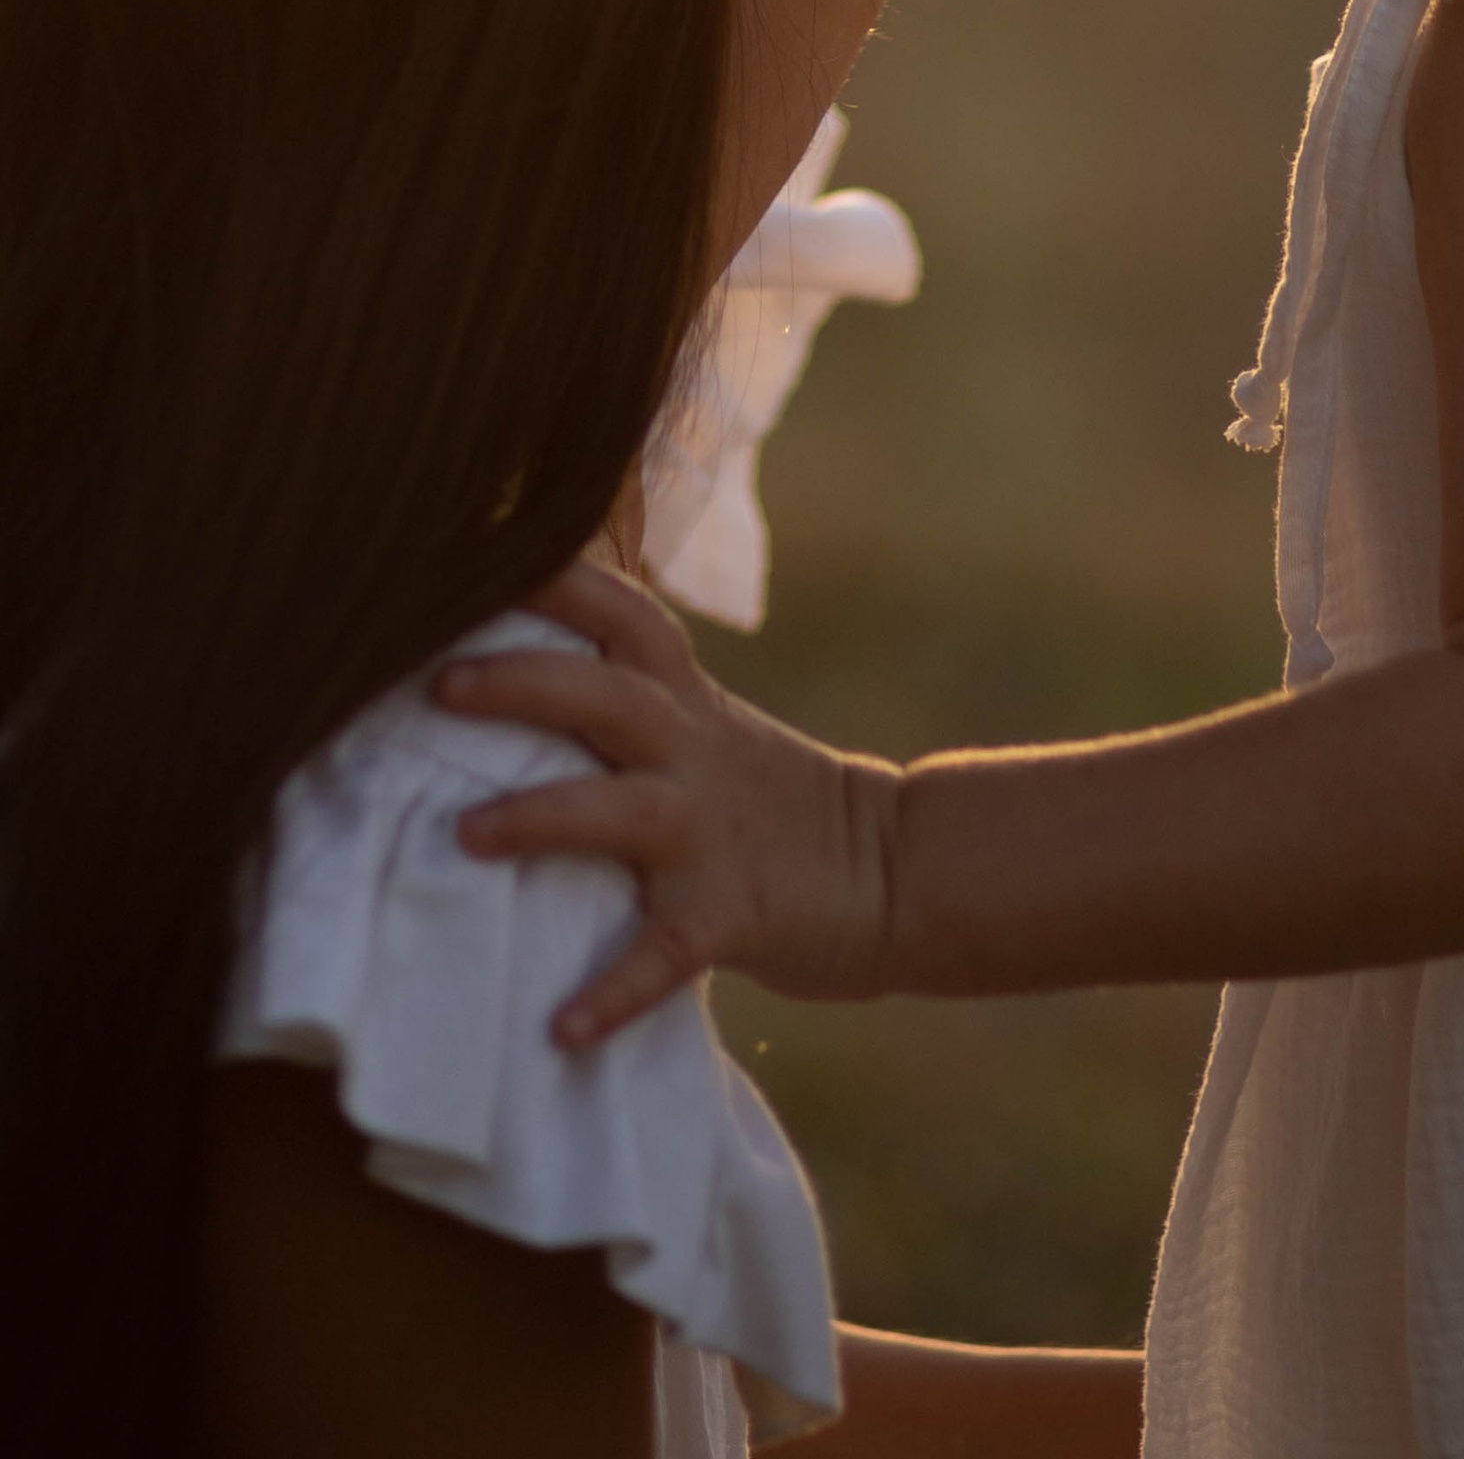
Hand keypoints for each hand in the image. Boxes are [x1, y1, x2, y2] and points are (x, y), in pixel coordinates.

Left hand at [437, 559, 892, 1041]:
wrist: (895, 868)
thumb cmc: (774, 802)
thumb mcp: (710, 730)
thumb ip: (630, 708)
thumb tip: (504, 688)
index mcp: (689, 704)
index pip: (625, 616)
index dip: (558, 582)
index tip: (478, 560)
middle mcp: (695, 754)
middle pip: (607, 695)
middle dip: (525, 682)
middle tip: (440, 683)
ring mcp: (713, 835)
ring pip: (621, 812)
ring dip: (543, 817)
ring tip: (464, 835)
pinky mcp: (733, 915)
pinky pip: (665, 954)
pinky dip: (614, 991)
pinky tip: (563, 1030)